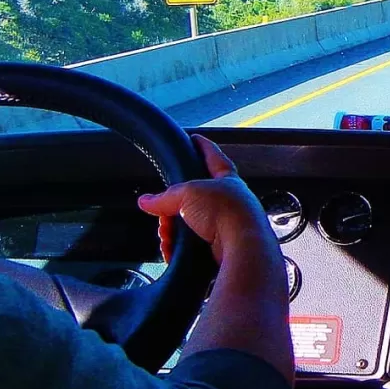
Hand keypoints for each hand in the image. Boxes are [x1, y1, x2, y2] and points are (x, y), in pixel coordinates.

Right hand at [137, 135, 274, 265]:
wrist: (242, 248)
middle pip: (193, 198)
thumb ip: (165, 197)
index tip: (196, 139)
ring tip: (168, 234)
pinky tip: (173, 249)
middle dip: (173, 206)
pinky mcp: (219, 247)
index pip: (214, 157)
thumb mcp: (188, 195)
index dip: (203, 147)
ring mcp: (225, 225)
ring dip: (173, 230)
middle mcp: (229, 202)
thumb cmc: (227, 213)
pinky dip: (178, 247)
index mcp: (227, 180)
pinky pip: (191, 245)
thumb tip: (147, 201)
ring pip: (188, 224)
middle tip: (164, 212)